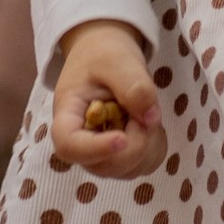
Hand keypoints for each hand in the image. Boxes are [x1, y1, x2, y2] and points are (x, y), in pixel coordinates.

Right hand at [52, 21, 164, 176]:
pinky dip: (155, 145)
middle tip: (143, 109)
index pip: (69, 146)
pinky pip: (145, 165)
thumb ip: (132, 85)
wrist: (104, 53)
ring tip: (142, 109)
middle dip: (134, 144)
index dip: (95, 149)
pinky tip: (148, 121)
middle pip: (103, 166)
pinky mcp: (122, 157)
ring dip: (148, 143)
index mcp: (67, 115)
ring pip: (128, 170)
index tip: (122, 138)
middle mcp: (81, 142)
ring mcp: (101, 154)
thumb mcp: (116, 59)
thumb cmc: (102, 54)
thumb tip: (151, 118)